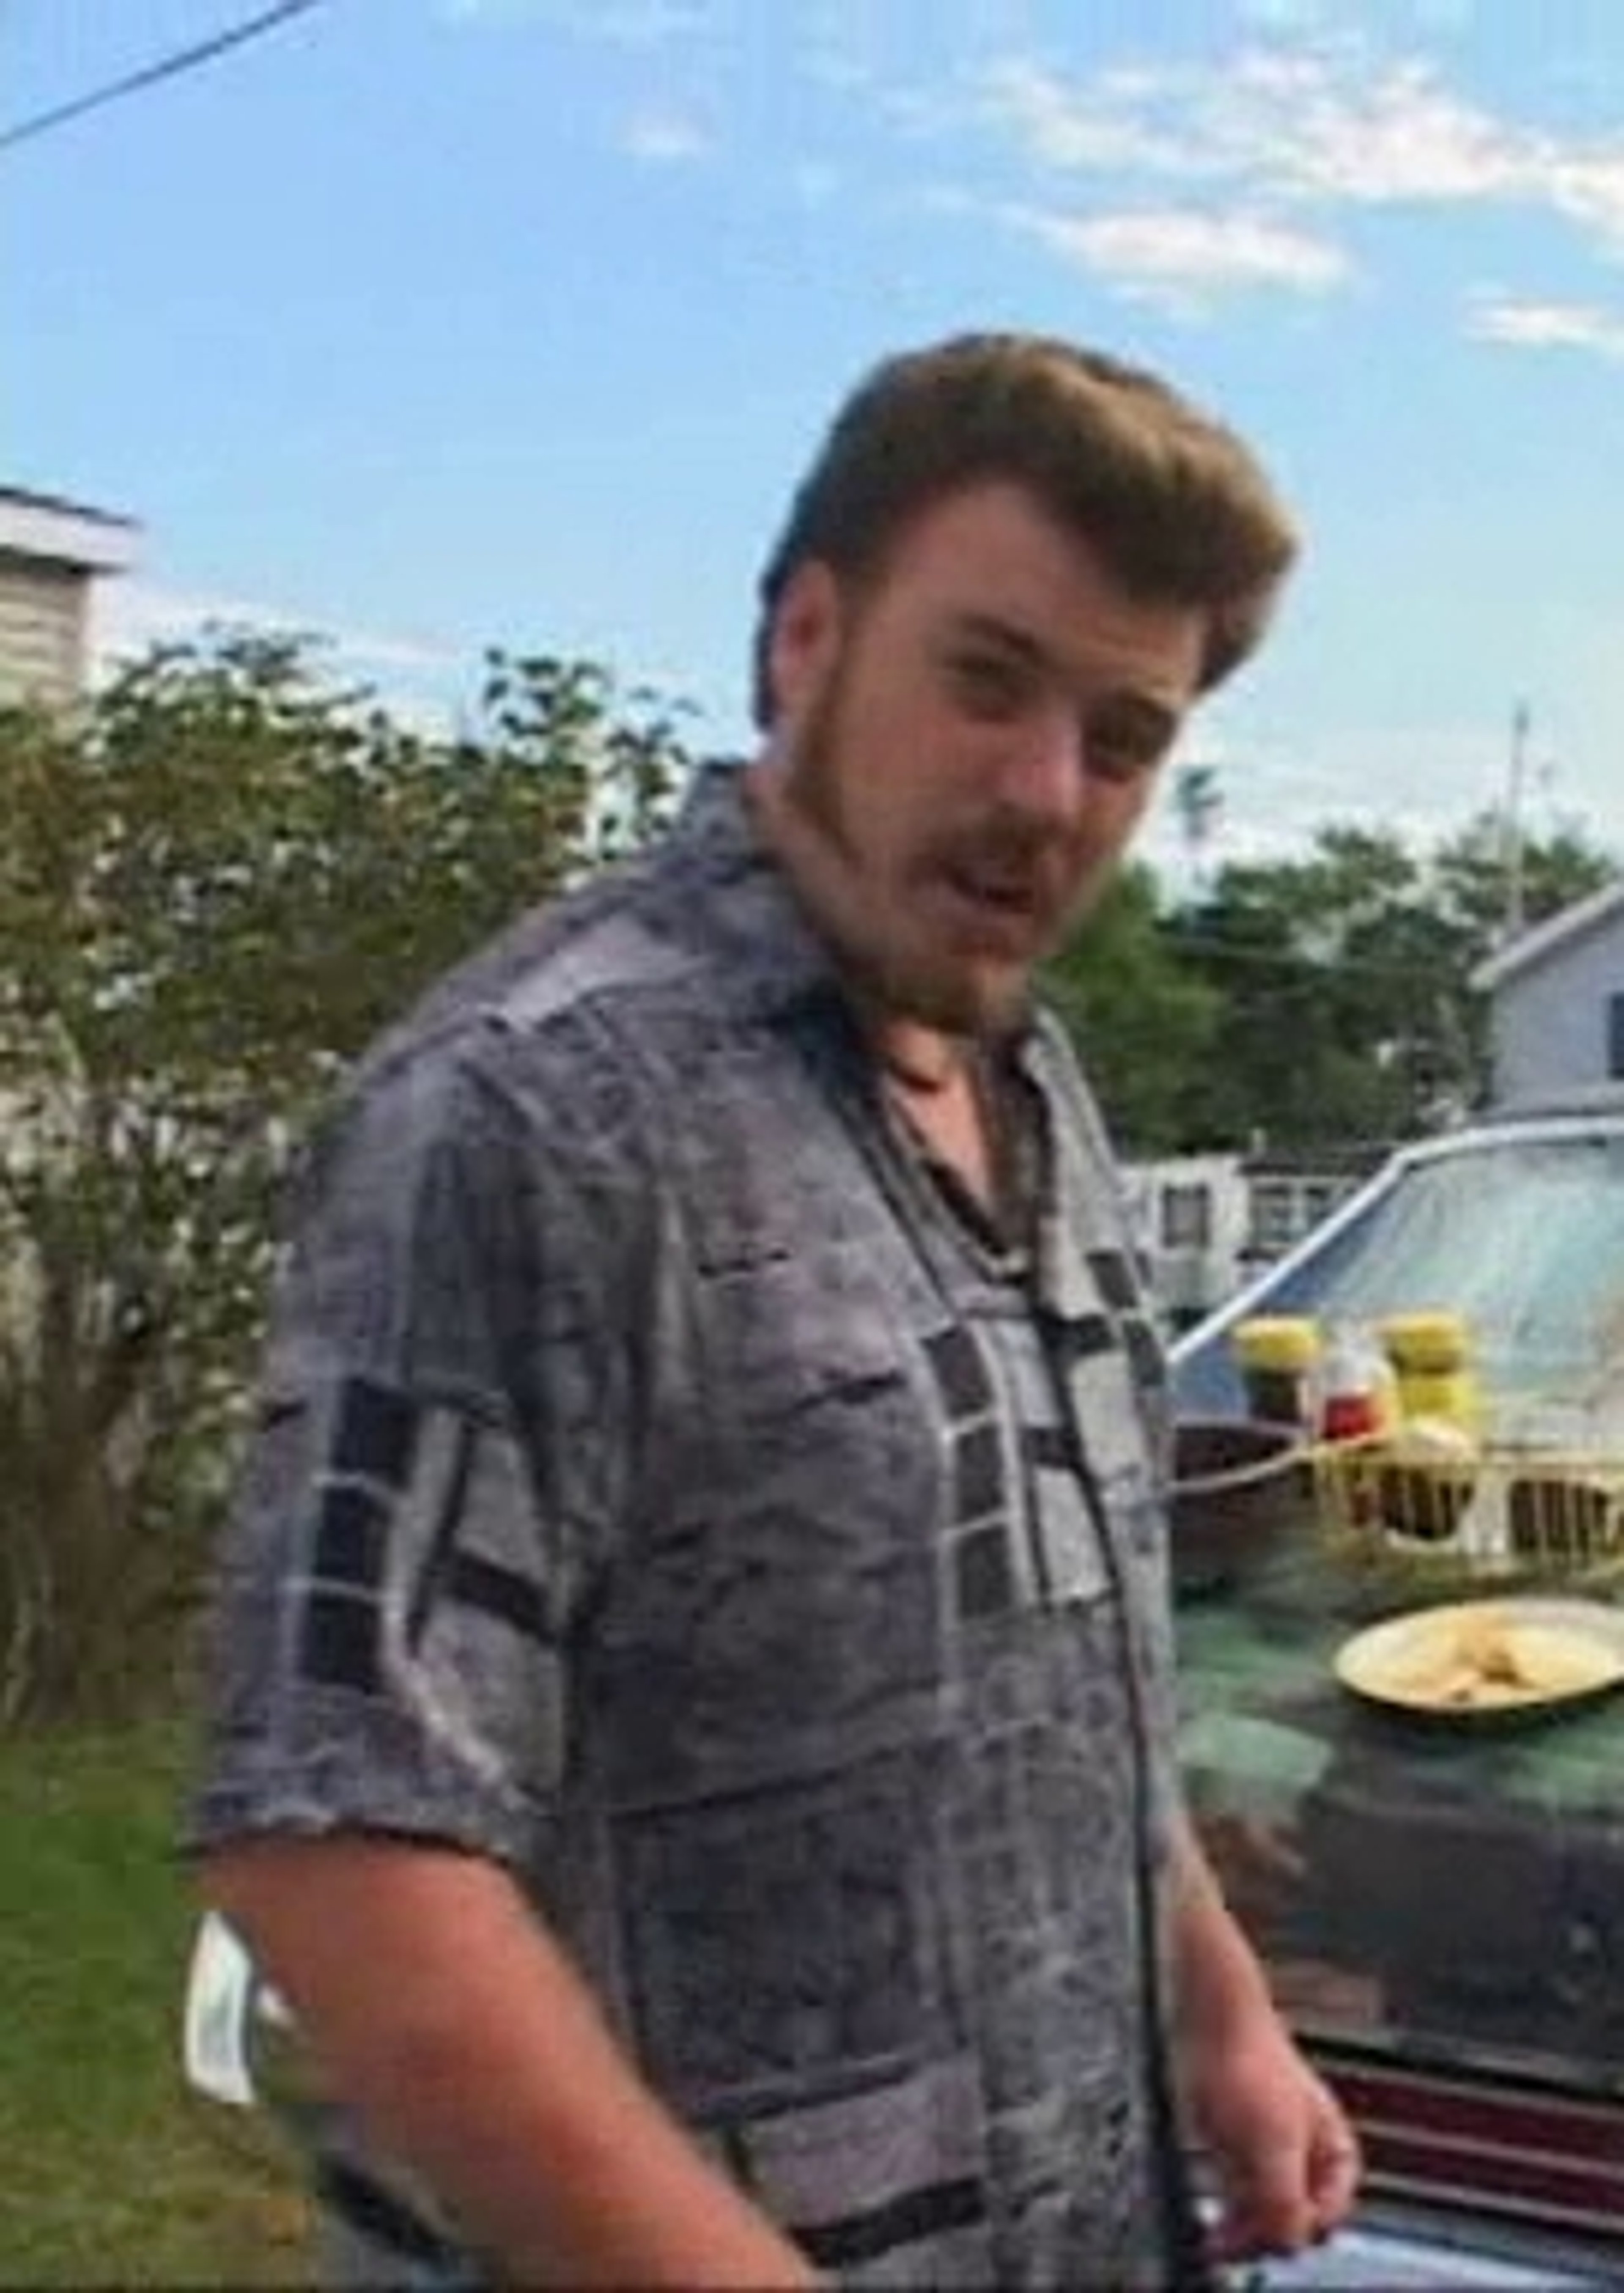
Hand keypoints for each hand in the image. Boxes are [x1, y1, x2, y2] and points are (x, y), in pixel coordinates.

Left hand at [1184, 2010, 1360, 2263]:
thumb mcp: (1275, 2144)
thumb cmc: (1253, 2067)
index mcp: (1336, 2158)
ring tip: (1217, 2245)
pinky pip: (1238, 2203)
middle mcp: (1307, 2162)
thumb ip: (1286, 2200)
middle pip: (1293, 2223)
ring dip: (1243, 2236)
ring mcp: (1272, 2158)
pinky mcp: (1237, 2155)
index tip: (1267, 2238)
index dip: (1297, 2232)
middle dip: (1266, 2237)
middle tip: (1233, 2248)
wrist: (1214, 2023)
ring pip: (1263, 2218)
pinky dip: (1228, 2220)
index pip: (1325, 2219)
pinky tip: (1213, 2229)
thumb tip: (1288, 2245)